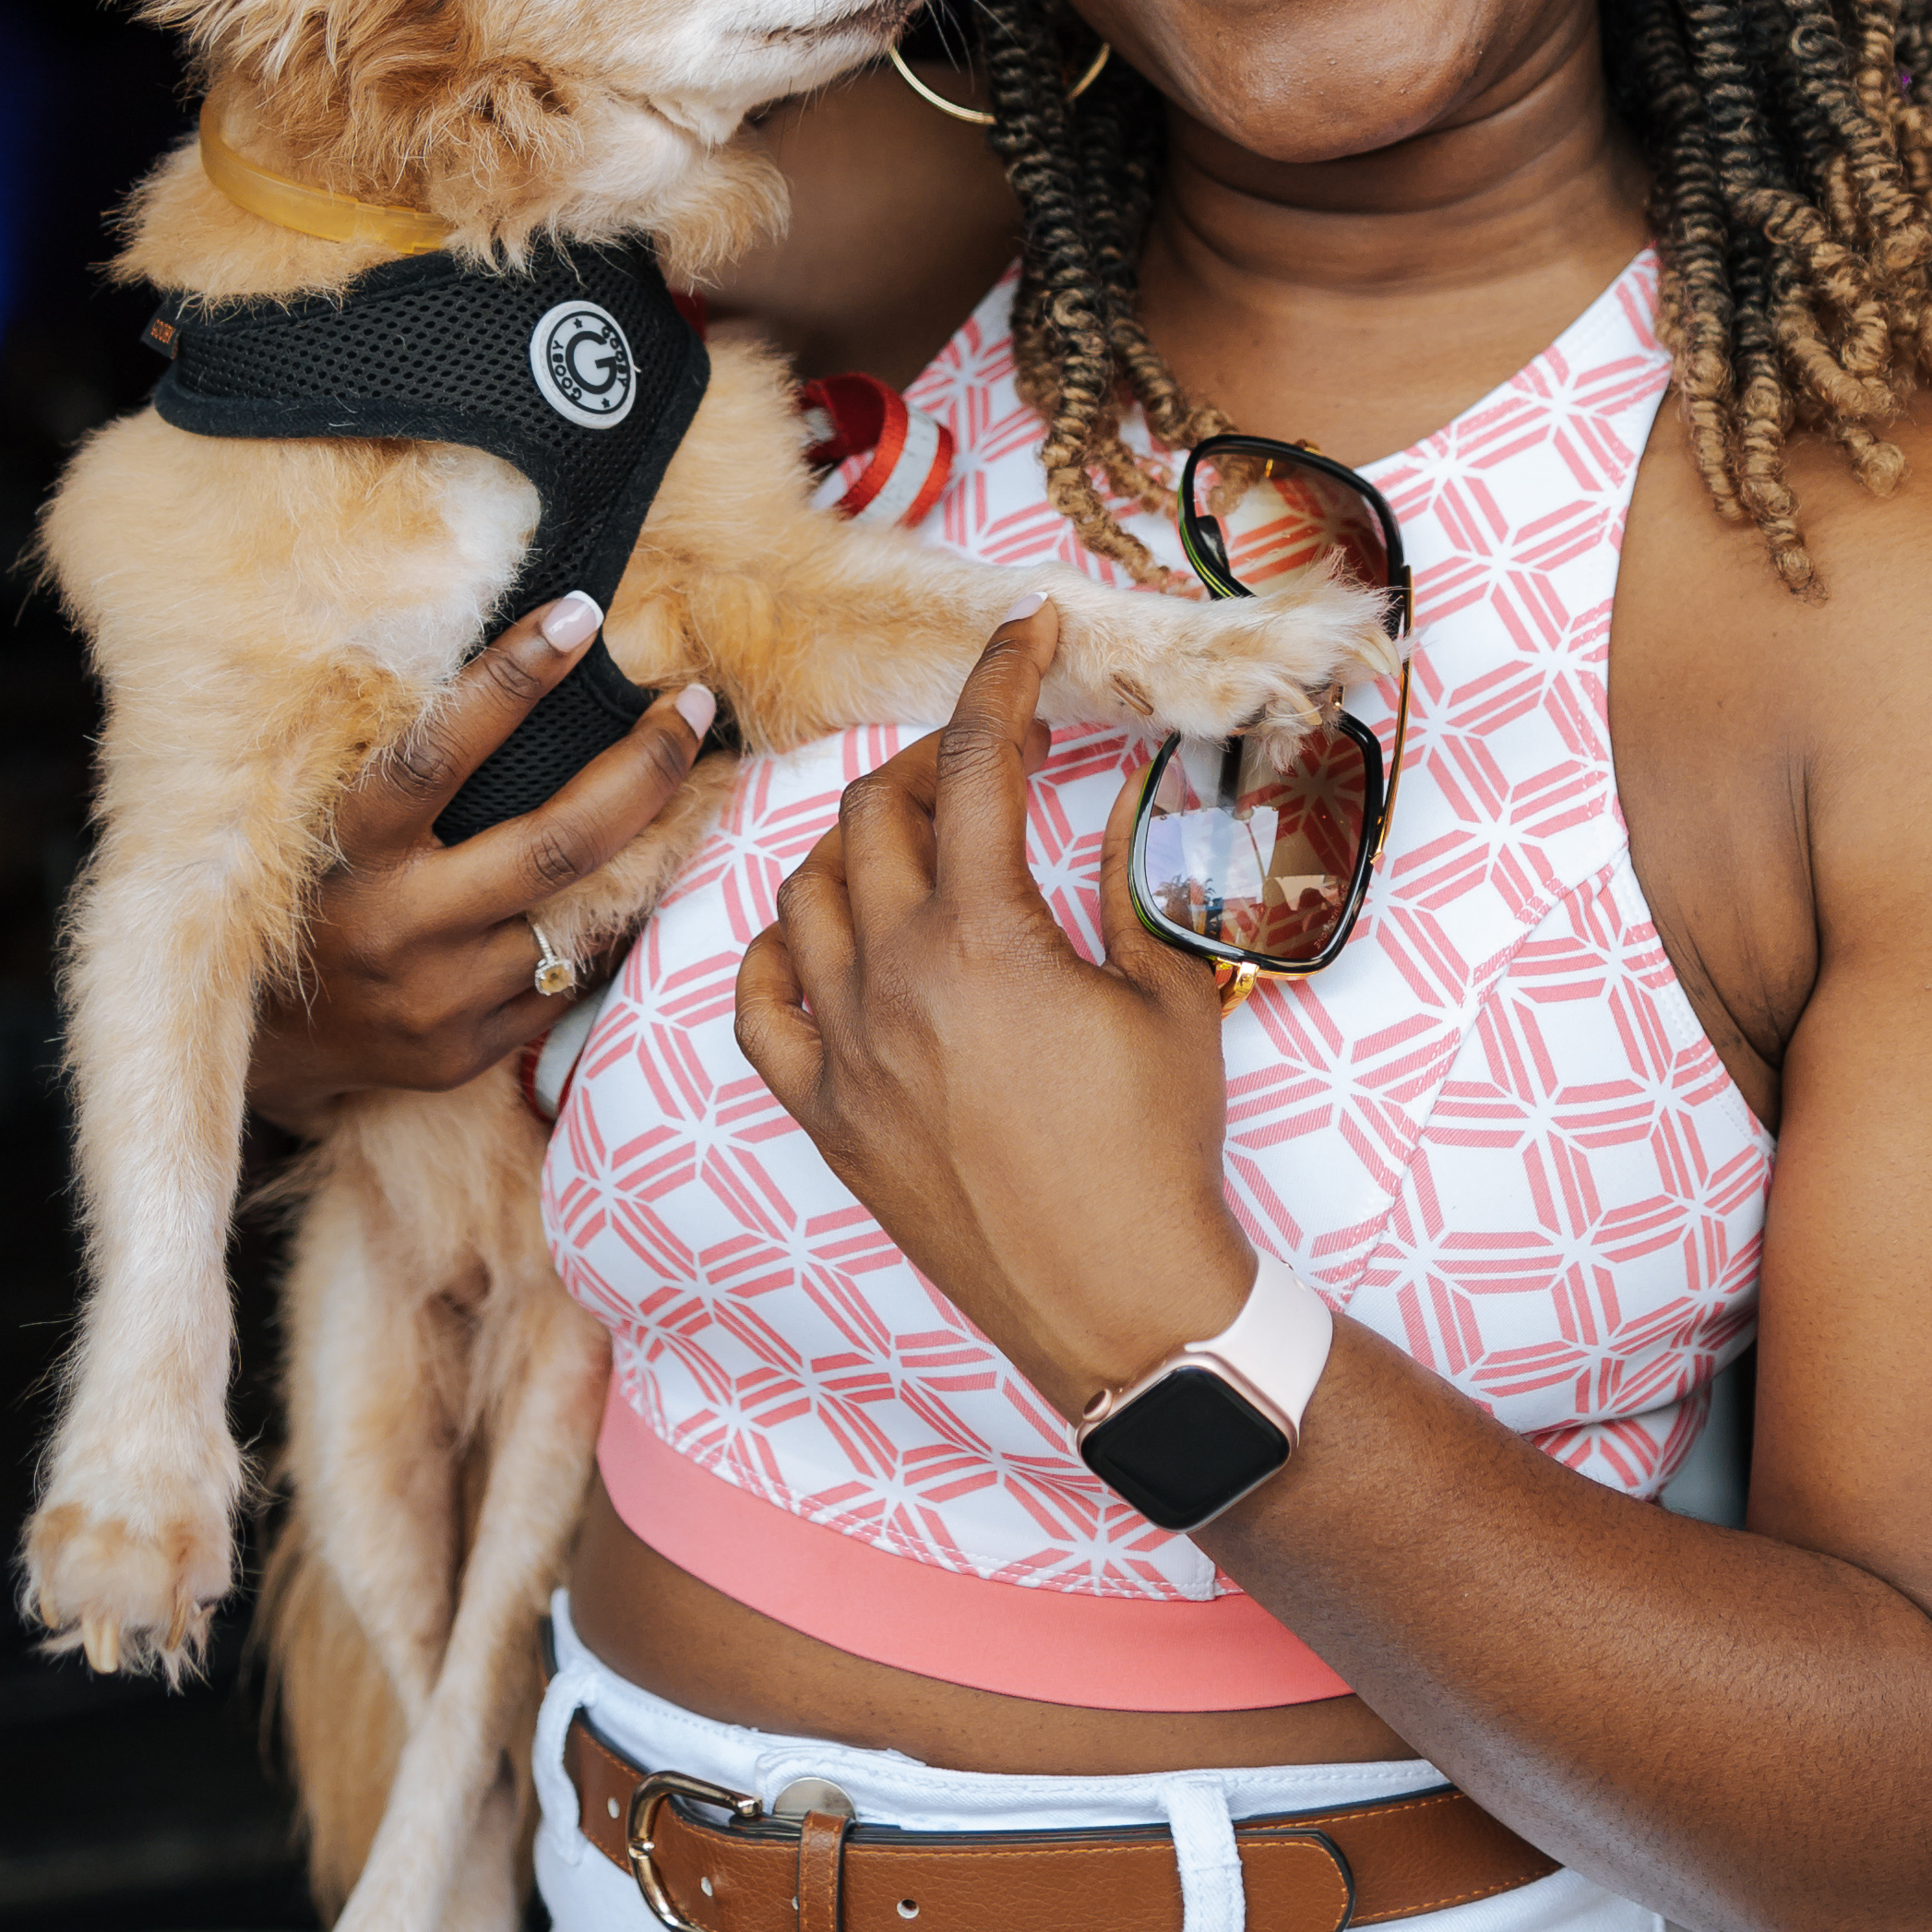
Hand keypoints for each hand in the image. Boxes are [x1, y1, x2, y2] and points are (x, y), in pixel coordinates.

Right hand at [245, 599, 717, 1123]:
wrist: (265, 1042)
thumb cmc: (312, 891)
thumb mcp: (334, 819)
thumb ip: (409, 762)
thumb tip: (521, 659)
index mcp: (351, 851)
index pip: (435, 753)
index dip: (511, 680)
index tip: (580, 613)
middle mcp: (397, 927)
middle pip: (556, 845)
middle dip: (643, 769)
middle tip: (693, 706)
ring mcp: (438, 998)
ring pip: (581, 917)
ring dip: (650, 850)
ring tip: (694, 789)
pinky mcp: (465, 1052)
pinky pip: (569, 978)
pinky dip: (608, 925)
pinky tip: (633, 881)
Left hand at [729, 606, 1247, 1418]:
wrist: (1119, 1301)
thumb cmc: (1159, 1154)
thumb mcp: (1172, 1000)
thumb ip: (1133, 892)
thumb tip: (1125, 813)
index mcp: (986, 939)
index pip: (979, 764)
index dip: (1000, 677)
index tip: (1022, 630)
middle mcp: (896, 980)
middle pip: (875, 816)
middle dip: (932, 765)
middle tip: (991, 768)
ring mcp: (847, 1051)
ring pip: (803, 896)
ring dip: (855, 846)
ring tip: (918, 847)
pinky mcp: (825, 1116)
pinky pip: (760, 1009)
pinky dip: (778, 953)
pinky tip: (822, 937)